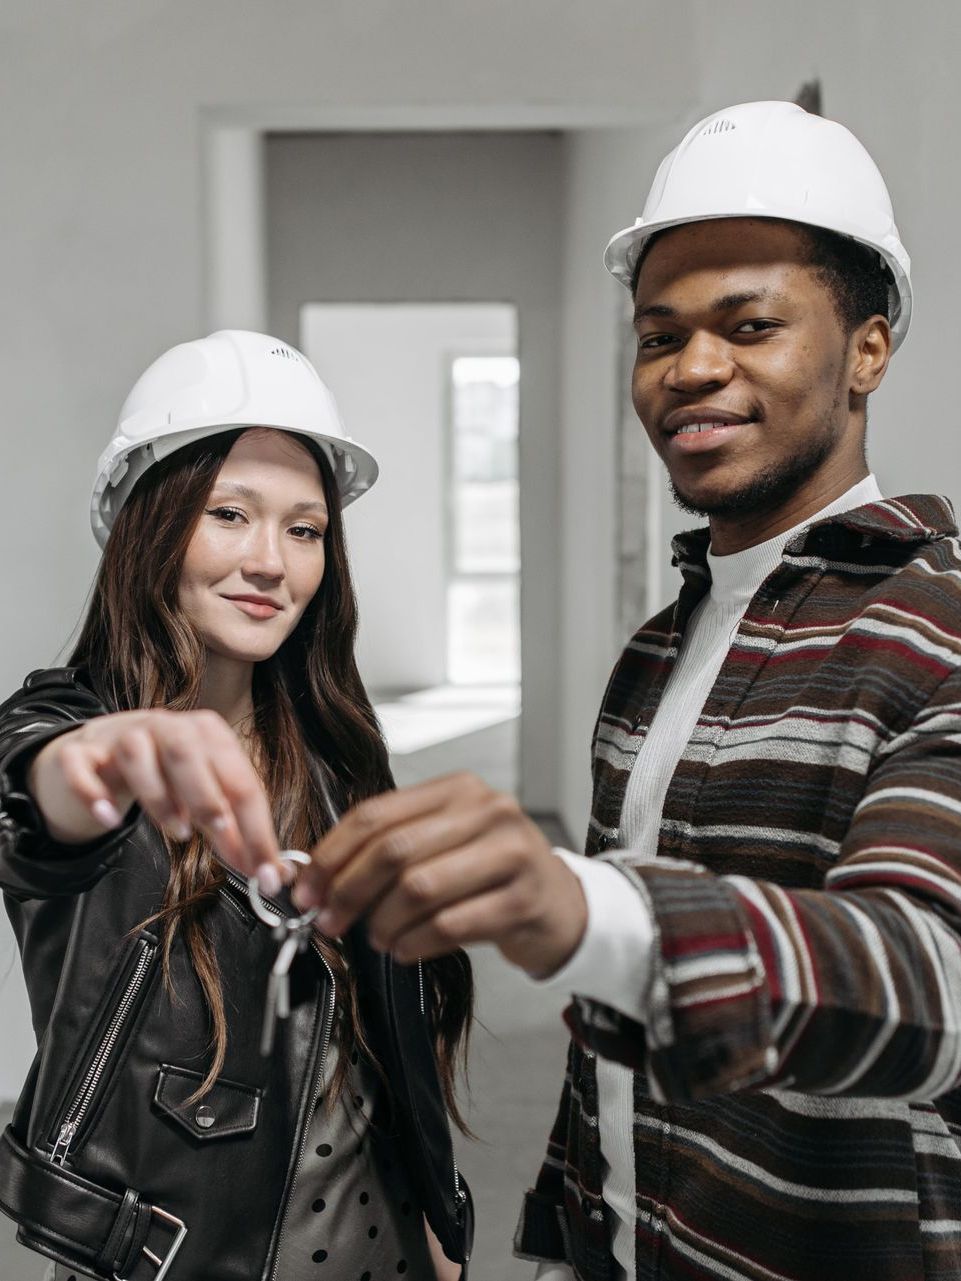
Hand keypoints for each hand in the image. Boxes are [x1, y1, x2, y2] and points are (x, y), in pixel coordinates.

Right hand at [27, 709, 284, 889]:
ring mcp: (120, 735)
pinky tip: (109, 819)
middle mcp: (166, 726)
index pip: (239, 778)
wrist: (100, 752)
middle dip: (209, 798)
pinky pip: (81, 766)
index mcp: (207, 733)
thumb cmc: (165, 774)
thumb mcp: (203, 797)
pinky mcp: (82, 751)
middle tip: (221, 836)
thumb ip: (233, 831)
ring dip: (159, 796)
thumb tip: (270, 872)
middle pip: (189, 752)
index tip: (264, 871)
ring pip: (137, 753)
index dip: (256, 827)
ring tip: (177, 831)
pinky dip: (93, 792)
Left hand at [292, 772, 587, 976]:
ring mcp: (511, 853)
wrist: (562, 905)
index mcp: (459, 789)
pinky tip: (405, 949)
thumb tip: (318, 879)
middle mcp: (488, 811)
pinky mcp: (523, 899)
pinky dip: (414, 944)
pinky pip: (449, 925)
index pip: (376, 814)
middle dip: (348, 891)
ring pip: (419, 888)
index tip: (307, 889)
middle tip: (328, 920)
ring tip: (377, 937)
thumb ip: (392, 848)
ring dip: (383, 922)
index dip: (332, 855)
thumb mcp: (447, 843)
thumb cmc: (492, 874)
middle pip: (394, 850)